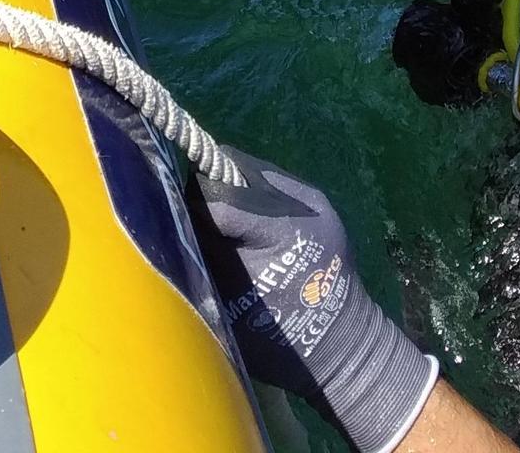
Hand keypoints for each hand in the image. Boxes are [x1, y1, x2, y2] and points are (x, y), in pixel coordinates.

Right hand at [189, 150, 436, 451]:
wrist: (347, 351)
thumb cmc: (284, 344)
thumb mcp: (233, 309)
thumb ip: (207, 258)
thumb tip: (172, 222)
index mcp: (282, 230)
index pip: (216, 196)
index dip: (190, 210)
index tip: (173, 226)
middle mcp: (301, 201)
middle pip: (229, 169)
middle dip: (206, 195)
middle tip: (194, 225)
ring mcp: (312, 197)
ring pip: (246, 168)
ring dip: (225, 191)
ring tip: (218, 225)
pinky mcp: (315, 200)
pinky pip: (265, 181)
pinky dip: (246, 197)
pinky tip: (242, 225)